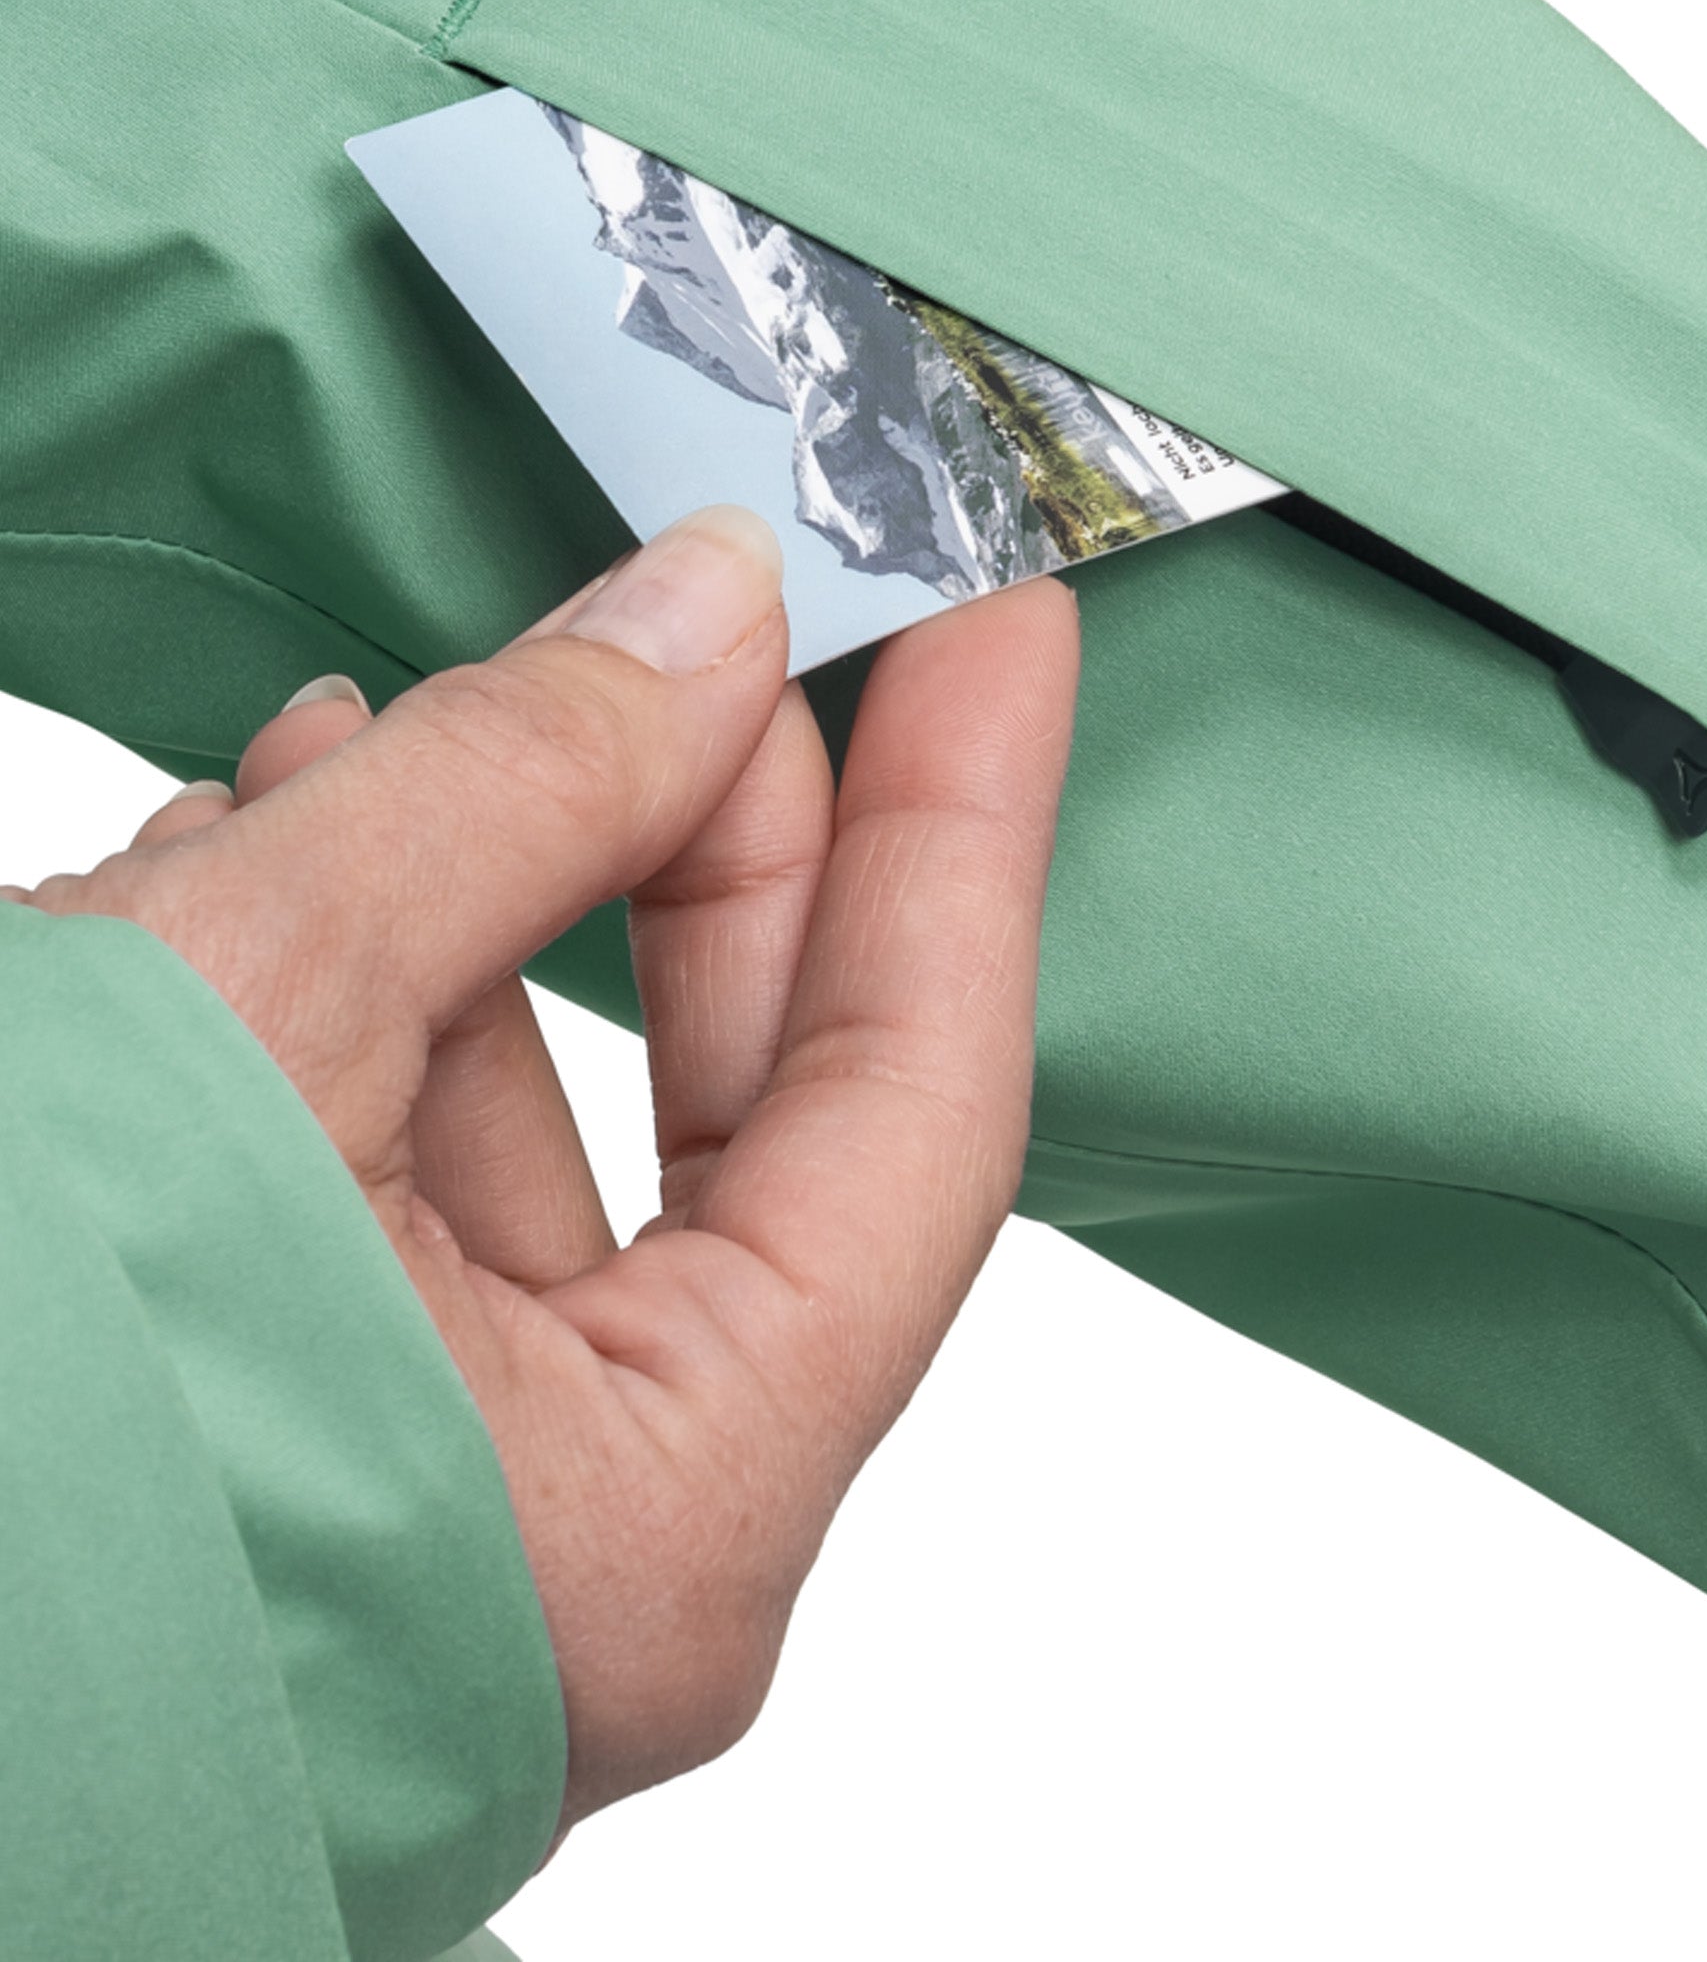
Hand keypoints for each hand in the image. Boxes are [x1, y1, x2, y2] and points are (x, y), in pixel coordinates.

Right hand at [11, 507, 1080, 1837]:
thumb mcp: (243, 1004)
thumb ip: (520, 792)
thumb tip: (700, 612)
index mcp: (657, 1521)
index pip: (920, 1104)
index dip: (965, 826)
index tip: (997, 622)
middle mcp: (588, 1560)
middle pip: (747, 1112)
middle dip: (705, 834)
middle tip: (713, 621)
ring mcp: (440, 1518)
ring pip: (545, 1136)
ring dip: (471, 902)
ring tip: (369, 737)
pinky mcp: (305, 1449)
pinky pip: (404, 1194)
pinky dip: (357, 1014)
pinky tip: (259, 874)